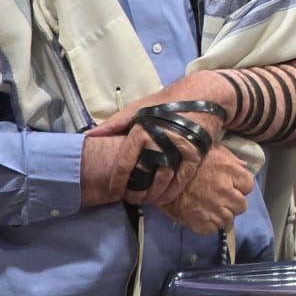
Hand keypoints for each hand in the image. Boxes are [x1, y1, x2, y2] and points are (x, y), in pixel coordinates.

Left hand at [85, 74, 226, 205]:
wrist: (205, 94)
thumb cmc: (168, 101)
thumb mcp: (139, 107)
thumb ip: (115, 123)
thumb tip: (90, 135)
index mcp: (142, 129)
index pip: (124, 164)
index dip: (117, 181)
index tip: (114, 191)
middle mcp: (159, 140)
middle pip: (143, 175)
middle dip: (135, 191)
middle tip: (131, 199)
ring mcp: (179, 148)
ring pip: (163, 179)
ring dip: (153, 194)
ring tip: (146, 201)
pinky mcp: (197, 152)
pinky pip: (183, 177)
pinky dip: (173, 191)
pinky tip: (165, 198)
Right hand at [157, 143, 254, 235]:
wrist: (157, 176)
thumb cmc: (185, 160)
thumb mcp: (211, 150)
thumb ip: (231, 159)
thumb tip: (244, 166)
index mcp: (230, 171)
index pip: (249, 185)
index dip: (240, 186)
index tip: (231, 185)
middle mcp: (225, 191)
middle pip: (242, 205)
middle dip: (233, 201)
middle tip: (220, 197)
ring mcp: (214, 208)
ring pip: (229, 218)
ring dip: (221, 213)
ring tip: (209, 206)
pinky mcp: (201, 223)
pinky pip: (214, 228)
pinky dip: (209, 224)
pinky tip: (201, 214)